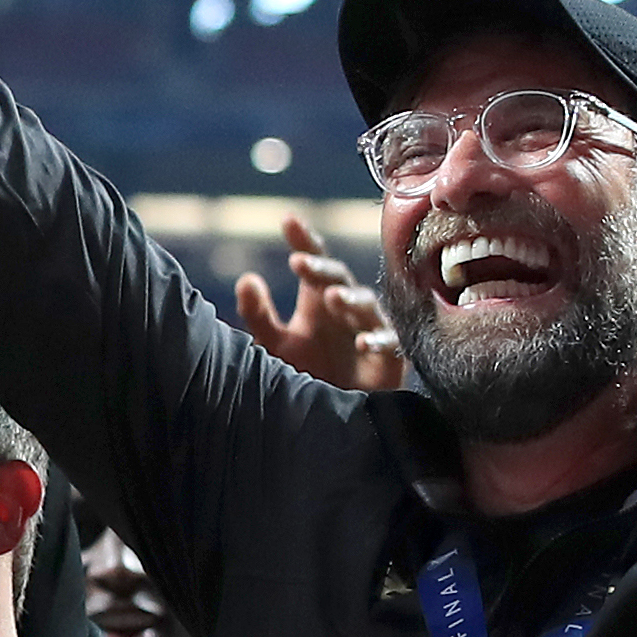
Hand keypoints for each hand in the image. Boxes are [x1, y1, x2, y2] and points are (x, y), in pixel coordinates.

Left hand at [235, 215, 402, 391]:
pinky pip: (388, 344)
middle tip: (299, 262)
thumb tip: (246, 279)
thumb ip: (259, 315)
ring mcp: (370, 329)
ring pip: (365, 305)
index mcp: (317, 300)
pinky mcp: (390, 357)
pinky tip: (363, 343)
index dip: (304, 241)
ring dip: (349, 299)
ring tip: (331, 297)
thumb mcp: (276, 344)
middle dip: (320, 268)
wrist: (335, 416)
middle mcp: (345, 308)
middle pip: (337, 277)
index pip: (313, 262)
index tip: (288, 221)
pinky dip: (377, 342)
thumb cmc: (309, 371)